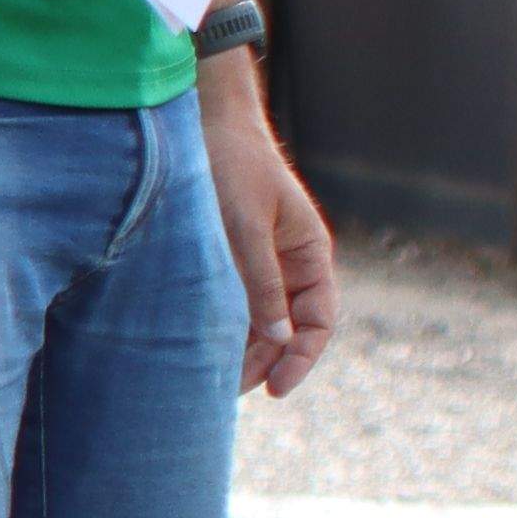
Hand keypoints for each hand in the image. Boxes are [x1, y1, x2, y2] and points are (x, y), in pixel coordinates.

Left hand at [203, 55, 334, 397]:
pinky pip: (232, 304)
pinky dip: (221, 328)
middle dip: (263, 362)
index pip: (319, 320)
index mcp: (308, 254)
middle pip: (286, 328)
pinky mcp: (227, 260)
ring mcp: (258, 263)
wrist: (203, 123)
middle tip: (224, 394)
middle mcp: (288, 264)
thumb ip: (261, 279)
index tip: (276, 389)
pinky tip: (198, 351)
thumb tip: (277, 336)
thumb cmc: (232, 166)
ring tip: (208, 384)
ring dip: (240, 351)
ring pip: (257, 321)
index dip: (302, 357)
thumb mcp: (246, 224)